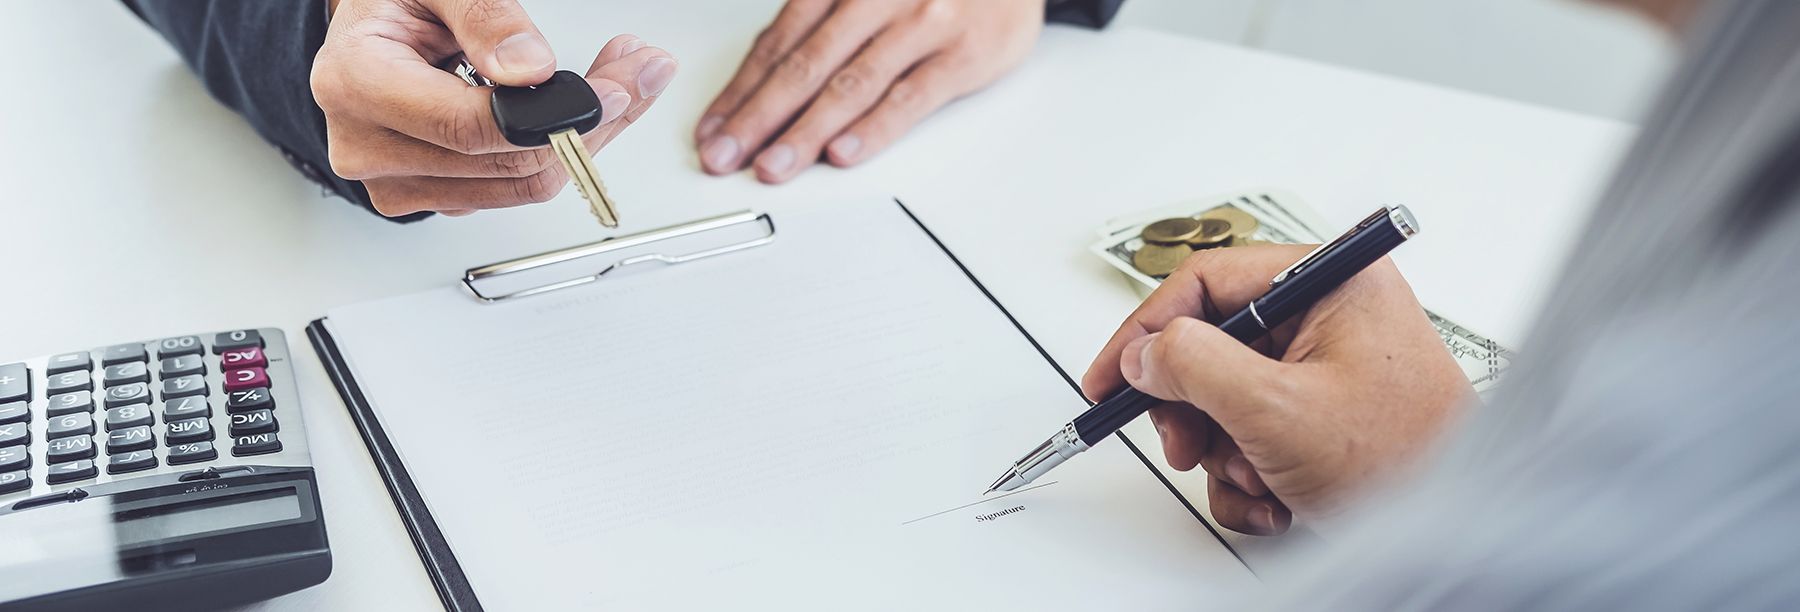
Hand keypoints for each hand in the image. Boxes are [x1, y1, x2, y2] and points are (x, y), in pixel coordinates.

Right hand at [312, 0, 678, 216]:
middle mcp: (368, 145)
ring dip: (586, 138)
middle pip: (506, 162)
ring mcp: (399, 180)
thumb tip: (530, 69)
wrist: (367, 32)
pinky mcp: (432, 196)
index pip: (467, 128)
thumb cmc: (394, 5)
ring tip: (615, 83)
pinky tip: (576, 112)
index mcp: (355, 83)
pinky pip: (513, 189)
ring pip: (523, 184)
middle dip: (590, 120)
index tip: (610, 89)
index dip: (549, 116)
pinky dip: (558, 153)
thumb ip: (484, 17)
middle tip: (637, 72)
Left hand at [695, 0, 1043, 182]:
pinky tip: (842, 153)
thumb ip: (818, 25)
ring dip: (805, 132)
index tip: (713, 130)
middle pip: (805, 66)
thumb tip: (761, 84)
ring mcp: (921, 24)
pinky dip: (873, 129)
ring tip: (773, 166)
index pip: (778, 43)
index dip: (740, 91)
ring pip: (851, 85)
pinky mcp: (963, 54)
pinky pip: (910, 97)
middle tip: (725, 157)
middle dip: (758, 117)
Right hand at [1081, 246, 1471, 534]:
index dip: (1147, 330)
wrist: (1462, 529)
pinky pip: (1253, 434)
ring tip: (1257, 477)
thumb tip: (1147, 353)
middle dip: (1193, 407)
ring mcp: (1327, 370)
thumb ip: (1194, 366)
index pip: (1208, 282)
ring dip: (1224, 451)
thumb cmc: (1407, 460)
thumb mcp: (1276, 408)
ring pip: (1226, 398)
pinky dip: (1250, 476)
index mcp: (1330, 283)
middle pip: (1211, 343)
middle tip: (1184, 441)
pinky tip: (1277, 498)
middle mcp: (1330, 316)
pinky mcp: (1323, 419)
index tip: (1111, 375)